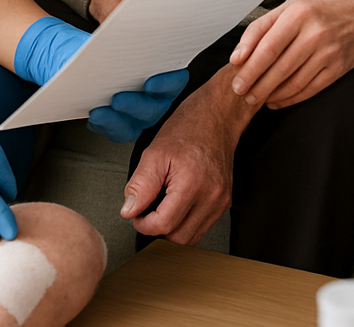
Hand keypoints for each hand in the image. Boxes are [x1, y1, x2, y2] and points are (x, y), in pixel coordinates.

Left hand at [14, 17, 188, 141]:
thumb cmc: (114, 28)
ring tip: (97, 111)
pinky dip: (102, 126)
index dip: (167, 83)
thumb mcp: (123, 12)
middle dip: (135, 105)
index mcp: (166, 69)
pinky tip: (90, 115)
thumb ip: (139, 13)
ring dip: (116, 121)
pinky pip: (114, 130)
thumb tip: (145, 13)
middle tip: (117, 97)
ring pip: (133, 126)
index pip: (176, 80)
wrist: (88, 43)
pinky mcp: (119, 121)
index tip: (149, 80)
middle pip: (154, 108)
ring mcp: (137, 112)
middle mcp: (156, 95)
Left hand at [120, 71, 251, 244]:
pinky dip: (185, 223)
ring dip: (172, 229)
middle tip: (145, 211)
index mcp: (192, 182)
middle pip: (178, 239)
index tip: (135, 213)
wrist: (216, 115)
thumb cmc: (188, 128)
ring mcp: (220, 201)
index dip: (142, 224)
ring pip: (191, 238)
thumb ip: (140, 185)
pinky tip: (175, 206)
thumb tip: (129, 211)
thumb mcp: (154, 152)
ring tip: (160, 207)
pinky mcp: (224, 202)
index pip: (163, 225)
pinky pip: (202, 227)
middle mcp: (211, 196)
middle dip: (157, 230)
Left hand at [229, 0, 353, 107]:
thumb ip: (264, 26)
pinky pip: (309, 89)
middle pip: (278, 65)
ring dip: (270, 93)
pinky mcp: (338, 69)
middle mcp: (314, 33)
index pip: (268, 44)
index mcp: (299, 13)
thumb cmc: (323, 9)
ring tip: (254, 97)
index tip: (235, 71)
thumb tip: (239, 54)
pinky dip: (290, 98)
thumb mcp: (293, 6)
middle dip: (255, 82)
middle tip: (240, 91)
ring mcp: (328, 53)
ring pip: (292, 81)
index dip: (249, 62)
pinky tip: (276, 100)